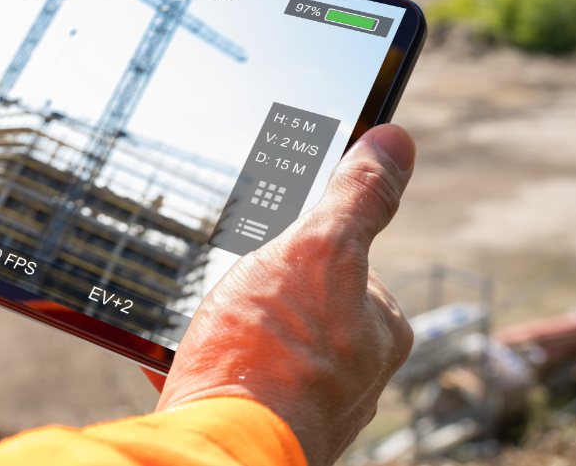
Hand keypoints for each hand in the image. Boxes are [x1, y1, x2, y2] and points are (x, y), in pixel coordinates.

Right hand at [155, 125, 416, 465]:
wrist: (221, 448)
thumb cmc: (275, 353)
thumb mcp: (319, 250)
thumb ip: (358, 197)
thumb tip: (398, 140)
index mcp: (380, 331)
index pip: (345, 262)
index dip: (301, 245)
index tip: (267, 246)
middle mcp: (356, 377)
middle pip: (302, 304)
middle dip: (260, 294)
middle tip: (228, 292)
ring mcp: (308, 409)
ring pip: (265, 347)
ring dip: (229, 333)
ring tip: (203, 330)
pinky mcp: (263, 430)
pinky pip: (231, 384)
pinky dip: (203, 368)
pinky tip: (177, 362)